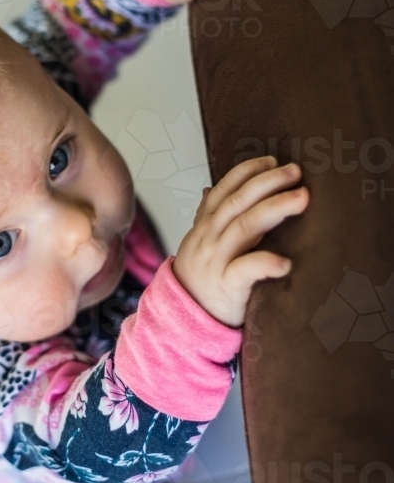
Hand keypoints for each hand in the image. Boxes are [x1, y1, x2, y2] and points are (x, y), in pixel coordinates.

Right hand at [172, 156, 309, 327]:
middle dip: (267, 182)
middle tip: (294, 172)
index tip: (271, 161)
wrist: (181, 321)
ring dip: (274, 208)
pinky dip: (265, 263)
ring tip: (301, 198)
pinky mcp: (226, 286)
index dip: (246, 172)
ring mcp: (216, 261)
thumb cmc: (200, 282)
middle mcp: (208, 239)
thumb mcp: (198, 245)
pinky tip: (285, 262)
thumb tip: (209, 189)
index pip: (223, 190)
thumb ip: (207, 217)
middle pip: (237, 202)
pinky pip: (244, 271)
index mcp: (204, 227)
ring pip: (244, 227)